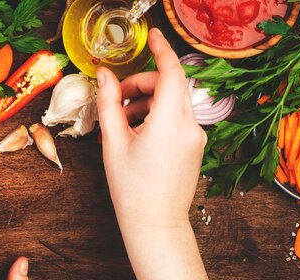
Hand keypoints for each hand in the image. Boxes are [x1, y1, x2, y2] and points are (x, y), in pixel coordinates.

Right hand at [96, 28, 206, 231]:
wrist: (154, 224)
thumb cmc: (132, 189)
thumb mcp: (114, 143)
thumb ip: (108, 104)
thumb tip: (103, 77)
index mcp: (170, 122)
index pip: (171, 72)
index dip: (161, 50)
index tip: (152, 36)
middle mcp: (190, 127)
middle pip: (169, 87)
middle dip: (142, 85)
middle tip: (116, 98)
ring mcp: (196, 138)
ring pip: (172, 104)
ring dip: (146, 103)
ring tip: (120, 123)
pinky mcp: (194, 148)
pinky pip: (176, 120)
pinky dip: (156, 117)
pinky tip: (135, 133)